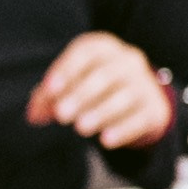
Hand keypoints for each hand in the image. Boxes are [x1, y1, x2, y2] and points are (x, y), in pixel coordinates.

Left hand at [26, 32, 173, 149]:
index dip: (67, 69)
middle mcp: (127, 61)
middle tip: (62, 115)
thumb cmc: (94, 88)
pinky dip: (123, 130)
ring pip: (125, 96)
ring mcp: (144, 84)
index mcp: (103, 48)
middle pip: (106, 74)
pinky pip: (140, 118)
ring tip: (81, 128)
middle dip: (81, 94)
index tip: (50, 90)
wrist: (139, 101)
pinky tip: (106, 140)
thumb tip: (33, 115)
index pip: (86, 52)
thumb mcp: (71, 85)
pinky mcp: (154, 109)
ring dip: (101, 112)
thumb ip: (49, 97)